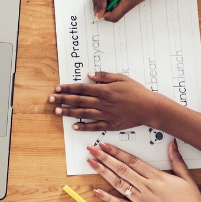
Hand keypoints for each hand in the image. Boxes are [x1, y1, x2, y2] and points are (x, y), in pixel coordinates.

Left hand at [49, 72, 169, 130]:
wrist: (150, 107)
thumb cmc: (136, 91)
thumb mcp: (121, 78)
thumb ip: (104, 76)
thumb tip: (89, 75)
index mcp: (104, 90)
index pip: (81, 88)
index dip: (68, 88)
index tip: (57, 88)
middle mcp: (102, 103)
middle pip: (79, 100)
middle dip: (63, 99)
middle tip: (50, 99)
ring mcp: (106, 115)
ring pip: (83, 113)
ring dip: (69, 112)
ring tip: (57, 111)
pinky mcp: (111, 125)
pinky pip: (94, 126)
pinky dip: (83, 127)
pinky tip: (73, 126)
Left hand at [88, 140, 200, 201]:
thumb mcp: (187, 180)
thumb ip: (177, 161)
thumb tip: (172, 143)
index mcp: (158, 178)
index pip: (133, 161)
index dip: (117, 151)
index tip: (105, 144)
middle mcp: (147, 188)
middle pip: (122, 169)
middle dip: (105, 157)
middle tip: (91, 148)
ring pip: (118, 184)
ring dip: (103, 172)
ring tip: (91, 162)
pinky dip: (107, 198)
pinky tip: (96, 191)